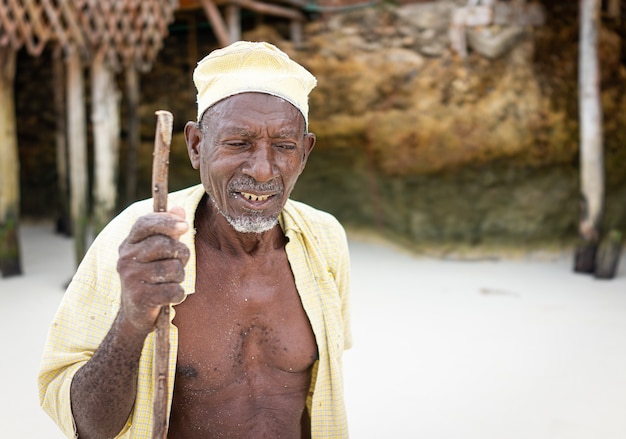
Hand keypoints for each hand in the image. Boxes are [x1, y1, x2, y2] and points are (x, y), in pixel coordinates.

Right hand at [117, 206, 189, 333]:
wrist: (136, 313)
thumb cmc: (152, 276)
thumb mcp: (157, 251)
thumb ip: (168, 230)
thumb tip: (179, 209)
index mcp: (129, 243)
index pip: (145, 223)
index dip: (166, 221)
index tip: (185, 226)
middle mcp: (126, 258)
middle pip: (165, 244)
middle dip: (182, 253)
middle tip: (180, 261)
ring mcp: (131, 278)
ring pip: (173, 268)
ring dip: (180, 276)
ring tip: (171, 281)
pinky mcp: (140, 298)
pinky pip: (174, 291)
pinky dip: (178, 294)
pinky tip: (169, 296)